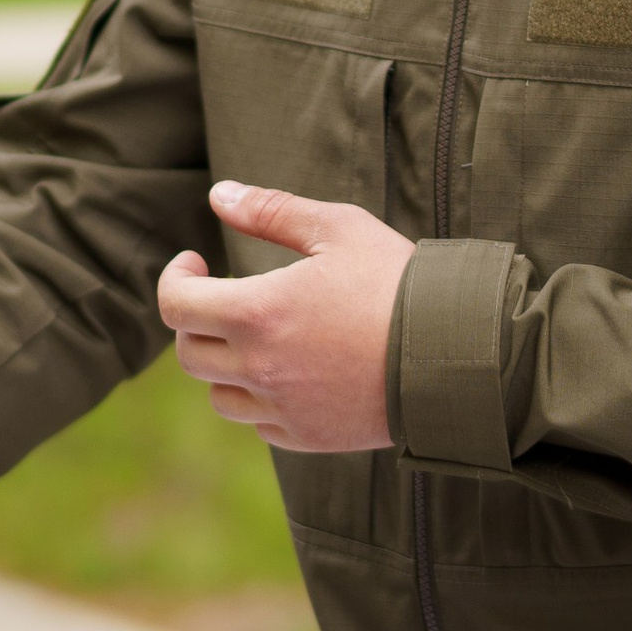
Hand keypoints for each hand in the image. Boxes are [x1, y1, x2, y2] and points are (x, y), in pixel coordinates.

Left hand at [157, 182, 413, 452]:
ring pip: (219, 395)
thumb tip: (218, 193)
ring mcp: (283, 409)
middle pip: (189, 353)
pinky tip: (291, 372)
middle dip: (196, 320)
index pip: (175, 304)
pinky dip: (262, 399)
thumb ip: (272, 210)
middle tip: (224, 296)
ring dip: (225, 364)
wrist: (456, 355)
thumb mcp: (339, 228)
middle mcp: (260, 368)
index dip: (176, 278)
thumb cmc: (397, 282)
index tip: (197, 263)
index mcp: (258, 312)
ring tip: (259, 337)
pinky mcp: (309, 437)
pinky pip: (260, 423)